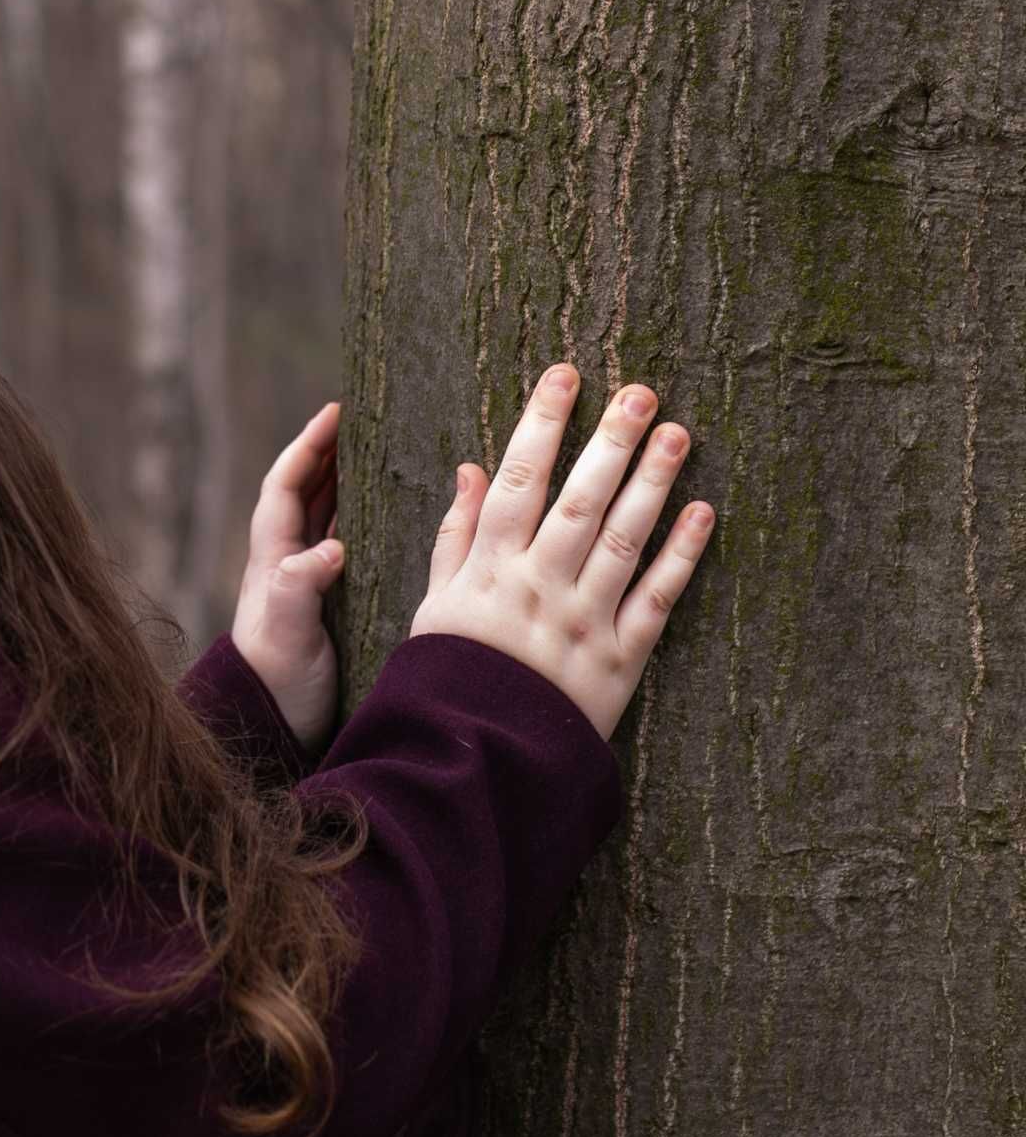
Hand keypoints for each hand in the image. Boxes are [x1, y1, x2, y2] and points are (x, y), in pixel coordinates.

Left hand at [230, 399, 345, 757]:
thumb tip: (329, 548)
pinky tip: (387, 519)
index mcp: (273, 558)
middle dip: (329, 454)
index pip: (287, 485)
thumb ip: (300, 586)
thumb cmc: (276, 681)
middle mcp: (286, 563)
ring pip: (324, 517)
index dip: (308, 447)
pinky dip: (361, 523)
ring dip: (345, 483)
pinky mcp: (326, 606)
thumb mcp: (288, 632)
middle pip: (306, 493)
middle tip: (362, 421)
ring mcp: (305, 583)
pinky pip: (343, 547)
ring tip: (378, 454)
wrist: (270, 731)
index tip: (335, 412)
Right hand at [410, 364, 713, 740]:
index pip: (519, 481)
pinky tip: (703, 511)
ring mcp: (584, 622)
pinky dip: (682, 555)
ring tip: (678, 434)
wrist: (475, 760)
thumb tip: (472, 468)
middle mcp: (539, 587)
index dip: (542, 424)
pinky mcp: (621, 659)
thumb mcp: (435, 603)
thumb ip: (455, 535)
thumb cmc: (450, 675)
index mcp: (490, 569)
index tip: (566, 376)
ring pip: (624, 540)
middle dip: (611, 442)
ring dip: (654, 483)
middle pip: (581, 501)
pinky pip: (657, 599)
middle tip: (642, 392)